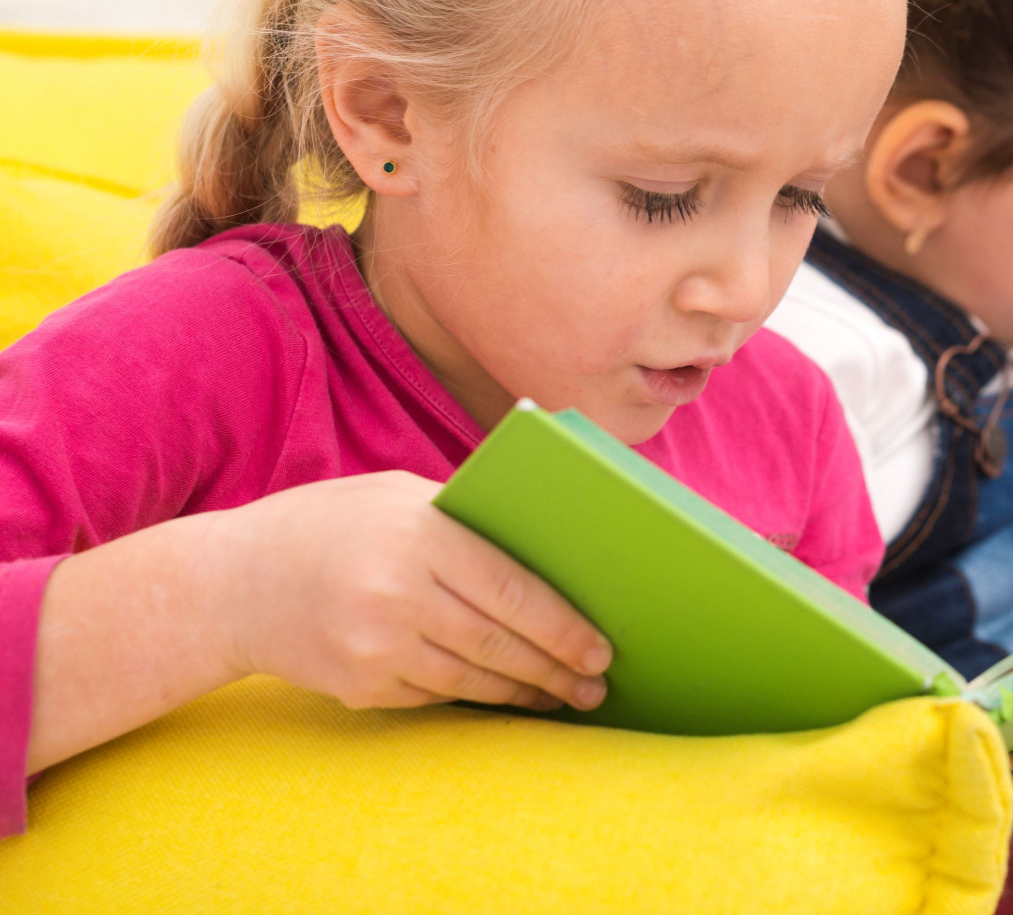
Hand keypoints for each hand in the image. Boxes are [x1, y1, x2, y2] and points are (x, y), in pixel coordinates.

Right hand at [211, 471, 612, 711]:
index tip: (601, 646)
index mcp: (421, 534)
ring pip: (475, 679)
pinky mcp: (360, 686)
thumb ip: (468, 520)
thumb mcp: (398, 496)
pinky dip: (477, 696)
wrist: (230, 583)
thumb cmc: (331, 525)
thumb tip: (553, 556)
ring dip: (526, 692)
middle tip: (596, 683)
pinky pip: (437, 695)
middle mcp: (399, 593)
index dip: (565, 626)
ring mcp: (376, 646)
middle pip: (502, 642)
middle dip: (557, 668)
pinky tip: (507, 697)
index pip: (515, 588)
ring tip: (563, 695)